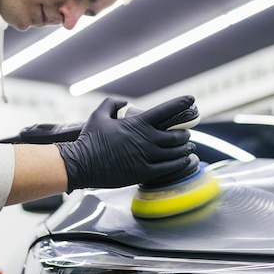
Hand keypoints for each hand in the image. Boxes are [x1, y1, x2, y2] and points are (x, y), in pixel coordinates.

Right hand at [56, 96, 195, 191]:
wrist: (82, 164)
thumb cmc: (90, 139)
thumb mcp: (99, 115)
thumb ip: (112, 103)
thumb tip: (124, 102)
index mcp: (138, 124)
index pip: (166, 110)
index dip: (181, 103)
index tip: (191, 100)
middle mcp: (146, 140)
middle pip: (176, 135)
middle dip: (184, 133)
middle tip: (185, 133)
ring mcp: (147, 158)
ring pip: (176, 152)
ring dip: (185, 148)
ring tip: (189, 147)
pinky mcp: (144, 173)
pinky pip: (169, 168)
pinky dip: (180, 163)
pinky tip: (185, 160)